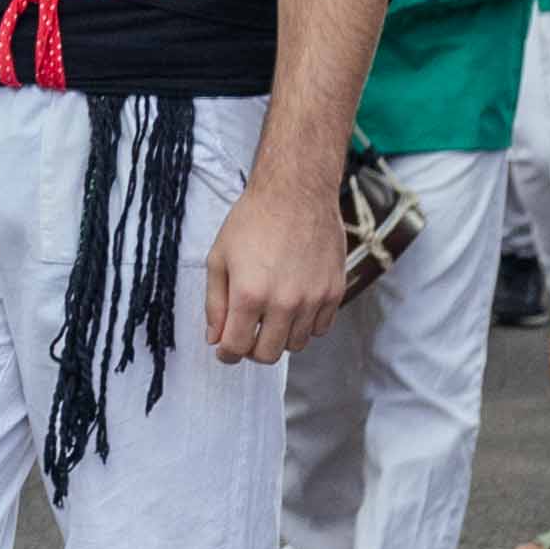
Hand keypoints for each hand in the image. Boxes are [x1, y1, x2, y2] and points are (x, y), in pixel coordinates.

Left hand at [198, 160, 349, 363]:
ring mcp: (313, 299)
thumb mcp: (219, 258)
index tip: (224, 349)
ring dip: (279, 337)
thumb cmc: (252, 221)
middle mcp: (284, 302)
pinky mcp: (334, 292)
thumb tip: (215, 338)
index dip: (226, 353)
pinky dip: (304, 326)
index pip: (237, 347)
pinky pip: (319, 328)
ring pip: (296, 345)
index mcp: (250, 294)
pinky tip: (292, 307)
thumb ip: (215, 303)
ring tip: (269, 314)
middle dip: (251, 350)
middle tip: (245, 334)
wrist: (296, 193)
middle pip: (268, 354)